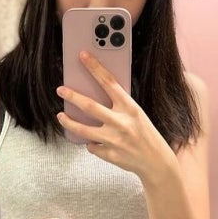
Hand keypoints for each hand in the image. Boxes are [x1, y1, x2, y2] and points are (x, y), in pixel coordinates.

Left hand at [56, 51, 174, 183]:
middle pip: (90, 106)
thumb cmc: (146, 135)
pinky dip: (92, 143)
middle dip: (72, 96)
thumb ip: (119, 106)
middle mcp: (121, 123)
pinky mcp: (109, 154)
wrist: (156, 162)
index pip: (109, 82)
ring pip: (83, 130)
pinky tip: (96, 142)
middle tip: (60, 90)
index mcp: (130, 108)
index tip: (83, 56)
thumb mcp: (137, 115)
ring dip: (69, 122)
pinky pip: (92, 146)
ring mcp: (114, 140)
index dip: (95, 67)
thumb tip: (96, 96)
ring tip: (61, 116)